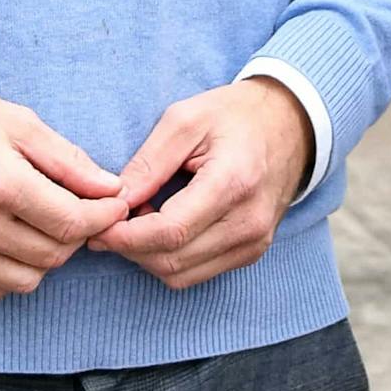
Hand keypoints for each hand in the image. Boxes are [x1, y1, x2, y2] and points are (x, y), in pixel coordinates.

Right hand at [0, 87, 124, 296]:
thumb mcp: (19, 124)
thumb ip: (69, 161)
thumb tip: (112, 189)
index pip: (72, 222)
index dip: (104, 216)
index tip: (113, 204)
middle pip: (54, 255)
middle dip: (76, 234)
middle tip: (75, 209)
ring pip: (28, 280)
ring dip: (45, 257)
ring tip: (38, 224)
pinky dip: (10, 270)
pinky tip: (7, 238)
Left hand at [99, 76, 316, 290]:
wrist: (291, 125)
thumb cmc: (236, 116)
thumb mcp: (186, 119)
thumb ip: (148, 162)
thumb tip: (115, 200)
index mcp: (233, 183)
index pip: (169, 232)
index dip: (124, 236)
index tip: (98, 222)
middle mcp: (248, 223)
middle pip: (171, 260)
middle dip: (128, 248)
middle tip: (105, 221)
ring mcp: (253, 243)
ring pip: (180, 275)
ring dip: (146, 256)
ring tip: (134, 221)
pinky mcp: (251, 253)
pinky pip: (196, 273)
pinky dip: (168, 258)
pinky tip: (160, 228)